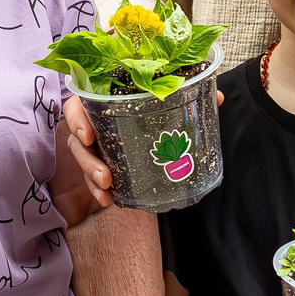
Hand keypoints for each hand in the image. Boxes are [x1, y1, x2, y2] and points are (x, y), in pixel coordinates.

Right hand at [61, 87, 223, 211]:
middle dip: (86, 157)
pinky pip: (91, 175)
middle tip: (105, 174)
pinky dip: (98, 189)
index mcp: (104, 98)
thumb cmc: (156, 103)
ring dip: (91, 174)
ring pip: (82, 157)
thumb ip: (189, 95)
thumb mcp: (171, 100)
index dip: (77, 118)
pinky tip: (108, 200)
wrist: (158, 126)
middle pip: (77, 135)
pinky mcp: (100, 160)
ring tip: (108, 187)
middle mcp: (94, 119)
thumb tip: (217, 97)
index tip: (88, 135)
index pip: (79, 103)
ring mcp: (95, 141)